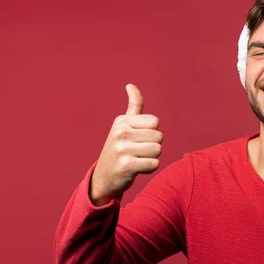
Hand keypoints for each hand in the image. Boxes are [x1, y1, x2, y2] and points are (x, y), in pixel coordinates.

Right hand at [90, 84, 162, 204]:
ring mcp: (122, 149)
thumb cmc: (119, 149)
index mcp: (122, 121)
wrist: (104, 178)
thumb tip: (131, 85)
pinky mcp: (127, 166)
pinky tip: (137, 169)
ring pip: (158, 150)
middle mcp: (120, 132)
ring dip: (151, 158)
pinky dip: (149, 168)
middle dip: (153, 146)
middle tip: (137, 152)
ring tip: (137, 160)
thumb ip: (133, 107)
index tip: (137, 140)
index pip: (155, 122)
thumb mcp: (123, 126)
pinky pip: (154, 164)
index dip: (151, 133)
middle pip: (159, 137)